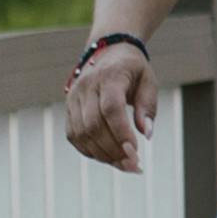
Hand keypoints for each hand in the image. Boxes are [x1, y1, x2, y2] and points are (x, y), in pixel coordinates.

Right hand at [57, 36, 154, 170]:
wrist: (108, 51)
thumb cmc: (133, 69)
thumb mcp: (148, 81)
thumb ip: (148, 106)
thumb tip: (147, 134)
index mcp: (109, 76)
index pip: (110, 108)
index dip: (121, 132)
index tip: (136, 151)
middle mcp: (86, 86)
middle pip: (94, 124)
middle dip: (114, 149)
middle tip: (134, 166)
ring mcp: (74, 97)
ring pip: (82, 133)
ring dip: (103, 154)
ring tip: (124, 165)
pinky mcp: (68, 108)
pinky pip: (74, 136)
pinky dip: (90, 151)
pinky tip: (108, 157)